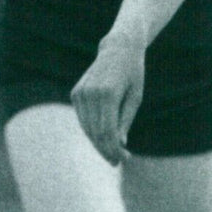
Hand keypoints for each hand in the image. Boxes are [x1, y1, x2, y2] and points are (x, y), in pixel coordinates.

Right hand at [71, 37, 145, 165]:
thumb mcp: (135, 97)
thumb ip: (125, 120)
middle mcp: (90, 94)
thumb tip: (119, 144)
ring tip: (111, 153)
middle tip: (117, 162)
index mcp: (107, 94)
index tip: (123, 160)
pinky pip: (83, 119)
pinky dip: (91, 131)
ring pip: (87, 128)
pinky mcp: (76, 93)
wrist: (118, 49)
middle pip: (95, 132)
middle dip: (106, 150)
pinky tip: (103, 139)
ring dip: (98, 143)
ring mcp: (80, 93)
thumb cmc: (133, 74)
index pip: (107, 131)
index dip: (114, 149)